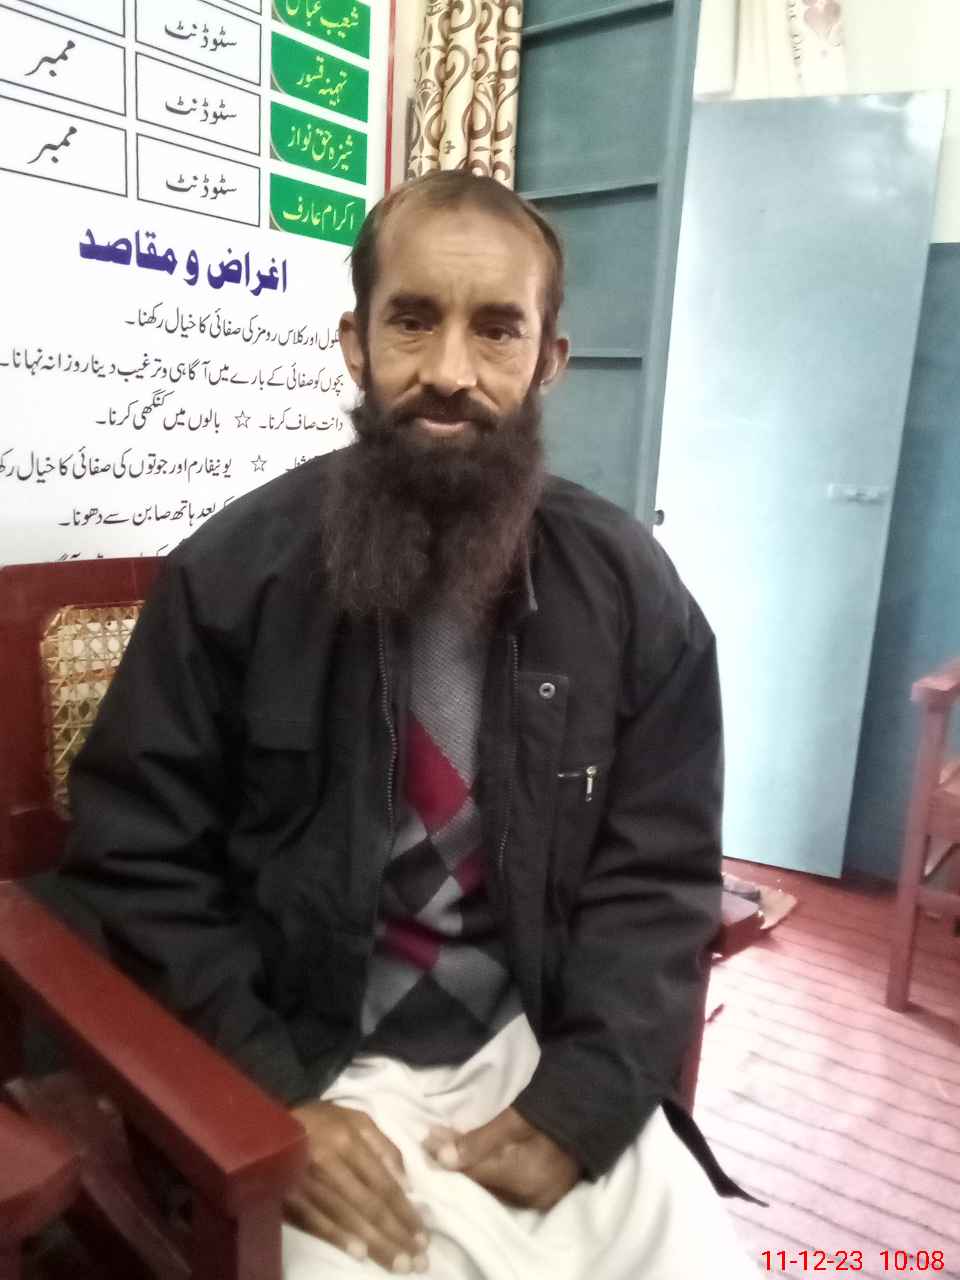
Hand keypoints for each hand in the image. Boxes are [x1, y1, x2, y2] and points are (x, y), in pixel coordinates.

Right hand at [286, 1101, 428, 1273]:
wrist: (268, 1123)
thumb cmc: (321, 1121)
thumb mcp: (357, 1120)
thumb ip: (384, 1148)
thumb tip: (407, 1185)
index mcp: (349, 1140)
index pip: (383, 1183)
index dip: (405, 1212)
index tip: (423, 1236)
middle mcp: (330, 1161)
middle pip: (369, 1204)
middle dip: (396, 1235)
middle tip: (418, 1261)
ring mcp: (306, 1180)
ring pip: (346, 1217)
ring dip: (374, 1244)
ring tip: (398, 1264)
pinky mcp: (286, 1196)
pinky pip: (315, 1221)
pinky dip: (338, 1238)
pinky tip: (359, 1254)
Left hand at [423, 1107, 579, 1210]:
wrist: (591, 1107)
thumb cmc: (551, 1107)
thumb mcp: (513, 1118)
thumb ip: (478, 1140)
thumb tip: (440, 1158)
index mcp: (523, 1177)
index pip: (473, 1175)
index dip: (446, 1157)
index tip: (426, 1139)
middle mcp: (531, 1197)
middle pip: (482, 1183)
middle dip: (457, 1162)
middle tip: (435, 1140)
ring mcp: (540, 1199)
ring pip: (493, 1187)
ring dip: (472, 1168)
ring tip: (453, 1146)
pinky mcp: (545, 1195)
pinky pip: (508, 1189)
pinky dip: (491, 1173)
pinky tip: (479, 1157)